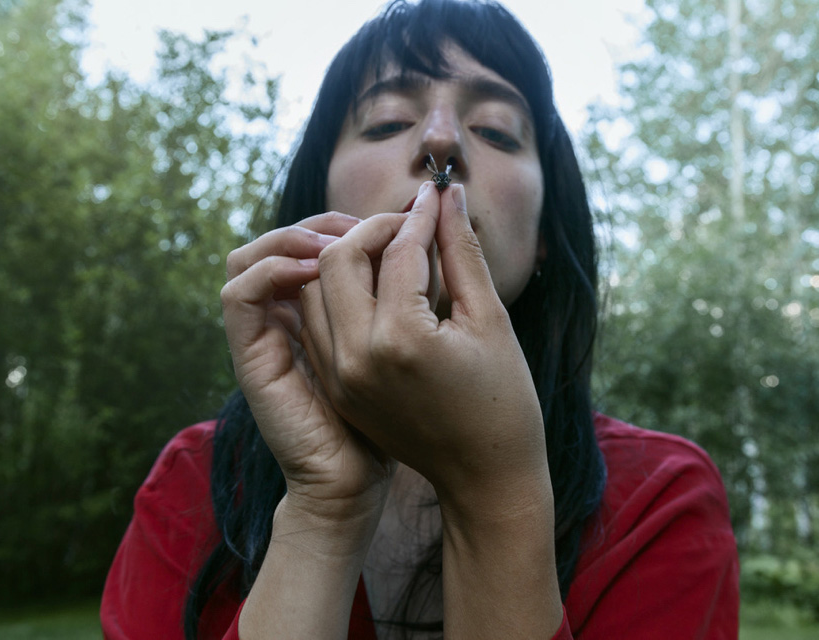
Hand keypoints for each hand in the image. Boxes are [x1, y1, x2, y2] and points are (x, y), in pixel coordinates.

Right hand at [220, 213, 394, 530]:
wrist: (356, 482)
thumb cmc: (394, 420)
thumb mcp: (408, 341)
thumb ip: (404, 292)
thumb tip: (428, 233)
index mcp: (319, 314)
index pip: (317, 244)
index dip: (349, 223)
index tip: (400, 219)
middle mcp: (285, 319)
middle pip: (284, 242)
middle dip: (327, 224)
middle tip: (370, 226)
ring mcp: (264, 336)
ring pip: (251, 257)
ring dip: (294, 237)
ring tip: (341, 241)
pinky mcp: (250, 358)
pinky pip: (240, 295)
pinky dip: (272, 269)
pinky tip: (314, 269)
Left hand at [298, 183, 550, 516]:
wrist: (485, 477)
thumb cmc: (503, 401)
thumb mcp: (490, 320)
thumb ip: (462, 252)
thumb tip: (447, 196)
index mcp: (400, 340)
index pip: (399, 251)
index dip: (423, 215)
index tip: (438, 194)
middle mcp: (356, 357)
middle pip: (336, 259)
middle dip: (373, 230)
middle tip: (411, 225)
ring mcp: (339, 377)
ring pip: (315, 289)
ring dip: (348, 261)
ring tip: (393, 254)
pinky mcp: (336, 389)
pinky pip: (317, 324)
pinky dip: (338, 295)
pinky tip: (377, 290)